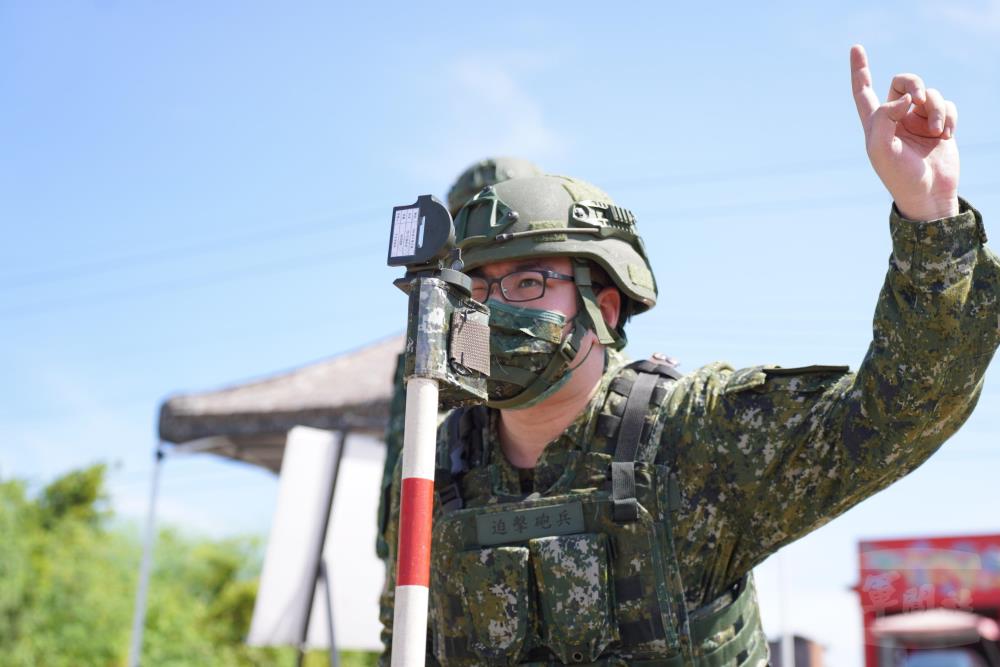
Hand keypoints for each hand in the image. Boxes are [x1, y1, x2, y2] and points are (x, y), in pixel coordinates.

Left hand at [850, 44, 959, 220]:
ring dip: (936, 108)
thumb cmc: (899, 176)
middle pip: (903, 81)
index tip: (856, 48)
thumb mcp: (881, 149)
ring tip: (937, 131)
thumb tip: (905, 97)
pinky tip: (946, 136)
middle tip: (919, 100)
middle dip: (914, 84)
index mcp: (875, 123)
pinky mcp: (940, 124)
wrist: (929, 194)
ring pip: (930, 93)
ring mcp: (919, 120)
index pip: (863, 91)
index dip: (859, 70)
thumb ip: (884, 119)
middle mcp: (896, 117)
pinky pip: (948, 104)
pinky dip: (949, 116)